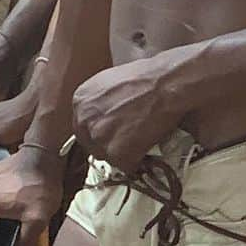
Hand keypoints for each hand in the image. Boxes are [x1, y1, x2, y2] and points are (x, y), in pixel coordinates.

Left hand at [71, 51, 188, 173]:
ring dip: (124, 153)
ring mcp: (98, 137)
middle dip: (109, 145)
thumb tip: (102, 118)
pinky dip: (138, 160)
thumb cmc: (144, 79)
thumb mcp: (108, 83)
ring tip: (141, 138)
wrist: (165, 84)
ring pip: (107, 157)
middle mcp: (83, 119)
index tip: (113, 134)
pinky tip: (147, 143)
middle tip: (128, 140)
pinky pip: (125, 166)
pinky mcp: (115, 153)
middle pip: (91, 144)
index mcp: (80, 100)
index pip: (83, 127)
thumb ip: (98, 103)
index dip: (100, 132)